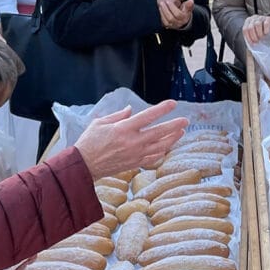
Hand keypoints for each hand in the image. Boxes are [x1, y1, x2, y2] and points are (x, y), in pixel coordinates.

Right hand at [73, 100, 188, 178]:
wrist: (84, 165)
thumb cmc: (89, 142)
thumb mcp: (100, 123)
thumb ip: (118, 115)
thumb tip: (131, 110)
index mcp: (124, 129)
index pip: (148, 116)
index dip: (162, 109)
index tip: (173, 104)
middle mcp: (133, 142)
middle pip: (159, 132)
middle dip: (175, 125)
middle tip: (186, 120)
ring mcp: (135, 154)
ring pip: (160, 146)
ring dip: (172, 139)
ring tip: (181, 132)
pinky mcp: (135, 164)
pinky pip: (154, 158)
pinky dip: (162, 152)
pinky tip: (167, 147)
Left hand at [156, 0, 190, 28]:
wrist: (181, 15)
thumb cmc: (184, 8)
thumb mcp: (187, 5)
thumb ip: (188, 4)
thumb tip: (191, 1)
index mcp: (185, 17)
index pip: (179, 14)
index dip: (172, 7)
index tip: (168, 1)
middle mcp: (180, 22)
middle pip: (171, 18)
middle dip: (165, 10)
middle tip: (162, 2)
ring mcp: (174, 25)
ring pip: (167, 21)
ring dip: (162, 12)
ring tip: (161, 5)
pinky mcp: (169, 26)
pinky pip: (164, 22)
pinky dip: (161, 16)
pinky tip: (160, 9)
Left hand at [243, 14, 269, 44]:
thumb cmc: (261, 30)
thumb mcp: (254, 32)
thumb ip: (251, 36)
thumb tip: (252, 44)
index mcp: (248, 21)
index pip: (245, 29)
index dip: (248, 37)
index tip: (253, 44)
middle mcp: (253, 18)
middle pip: (250, 28)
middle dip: (254, 37)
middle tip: (258, 41)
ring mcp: (261, 17)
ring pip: (257, 25)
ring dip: (260, 34)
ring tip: (262, 38)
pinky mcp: (268, 18)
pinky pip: (266, 24)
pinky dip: (266, 30)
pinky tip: (266, 33)